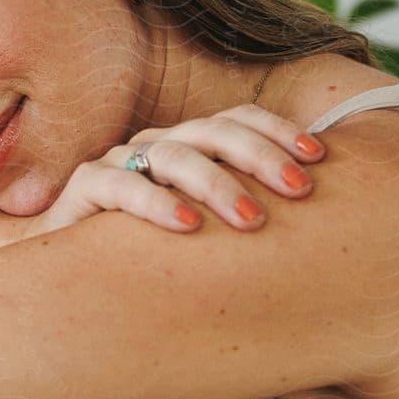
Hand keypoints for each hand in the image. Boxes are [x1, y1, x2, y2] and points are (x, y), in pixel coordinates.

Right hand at [28, 105, 326, 235]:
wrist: (73, 278)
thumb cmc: (155, 257)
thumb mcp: (210, 235)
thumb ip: (249, 219)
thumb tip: (326, 226)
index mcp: (192, 145)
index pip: (239, 120)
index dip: (280, 132)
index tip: (320, 159)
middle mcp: (159, 145)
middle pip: (214, 131)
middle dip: (261, 155)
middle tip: (301, 189)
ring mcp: (120, 161)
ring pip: (174, 155)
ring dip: (217, 183)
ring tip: (253, 218)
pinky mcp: (86, 188)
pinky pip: (121, 186)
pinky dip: (155, 204)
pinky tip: (187, 226)